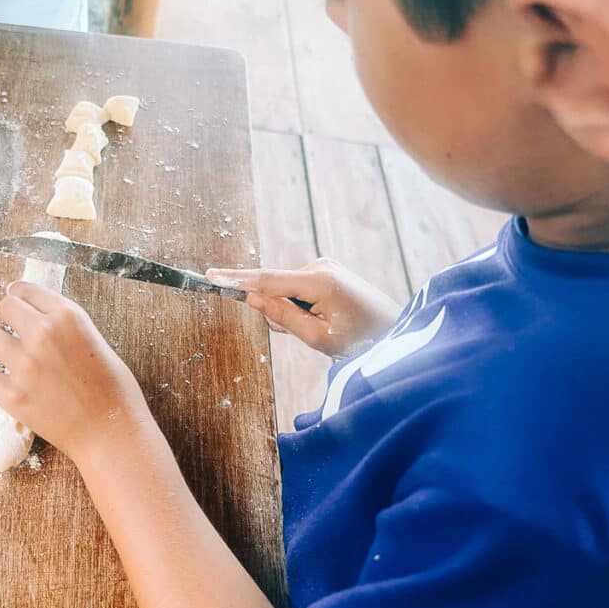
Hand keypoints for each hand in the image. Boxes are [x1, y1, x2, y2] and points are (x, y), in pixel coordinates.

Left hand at [0, 281, 154, 467]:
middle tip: (13, 329)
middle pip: (4, 306)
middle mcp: (44, 334)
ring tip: (5, 354)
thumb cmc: (112, 389)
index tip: (17, 302)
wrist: (111, 432)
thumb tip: (37, 315)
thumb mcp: (95, 340)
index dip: (19, 296)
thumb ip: (65, 325)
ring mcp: (25, 365)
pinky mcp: (12, 395)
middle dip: (7, 316)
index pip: (26, 289)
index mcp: (68, 316)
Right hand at [206, 258, 401, 356]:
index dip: (237, 279)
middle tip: (307, 332)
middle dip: (277, 310)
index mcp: (320, 281)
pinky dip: (302, 305)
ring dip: (293, 310)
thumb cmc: (362, 341)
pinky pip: (300, 287)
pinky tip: (325, 320)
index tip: (211, 274)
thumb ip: (282, 316)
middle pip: (277, 286)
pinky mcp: (329, 271)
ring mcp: (327, 266)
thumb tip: (253, 298)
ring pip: (289, 289)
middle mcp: (322, 266)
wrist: (397, 332)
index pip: (267, 279)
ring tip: (325, 328)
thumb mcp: (318, 338)